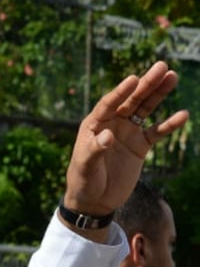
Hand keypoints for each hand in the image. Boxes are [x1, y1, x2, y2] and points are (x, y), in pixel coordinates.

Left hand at [62, 61, 187, 223]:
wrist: (94, 201)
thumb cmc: (83, 181)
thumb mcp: (85, 167)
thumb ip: (95, 150)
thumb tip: (107, 136)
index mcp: (93, 124)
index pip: (108, 104)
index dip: (120, 91)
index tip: (134, 78)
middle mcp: (111, 124)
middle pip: (131, 100)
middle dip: (146, 84)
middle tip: (162, 66)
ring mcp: (127, 133)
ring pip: (145, 109)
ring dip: (158, 94)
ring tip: (172, 77)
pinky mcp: (140, 146)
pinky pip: (157, 131)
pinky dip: (169, 124)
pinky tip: (183, 115)